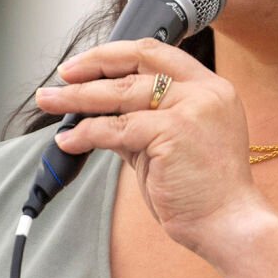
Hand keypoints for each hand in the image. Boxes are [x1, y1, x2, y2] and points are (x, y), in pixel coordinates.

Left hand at [35, 38, 271, 260]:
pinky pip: (116, 128)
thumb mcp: (172, 144)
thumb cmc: (202, 191)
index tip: (83, 65)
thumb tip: (99, 114)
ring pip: (119, 93)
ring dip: (77, 98)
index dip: (114, 54)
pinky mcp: (173, 132)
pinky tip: (69, 140)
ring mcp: (190, 108)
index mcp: (209, 88)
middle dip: (90, 69)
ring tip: (49, 102)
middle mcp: (203, 91)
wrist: (228, 224)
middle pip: (135, 65)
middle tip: (59, 78)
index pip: (155, 52)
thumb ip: (142, 122)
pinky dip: (86, 133)